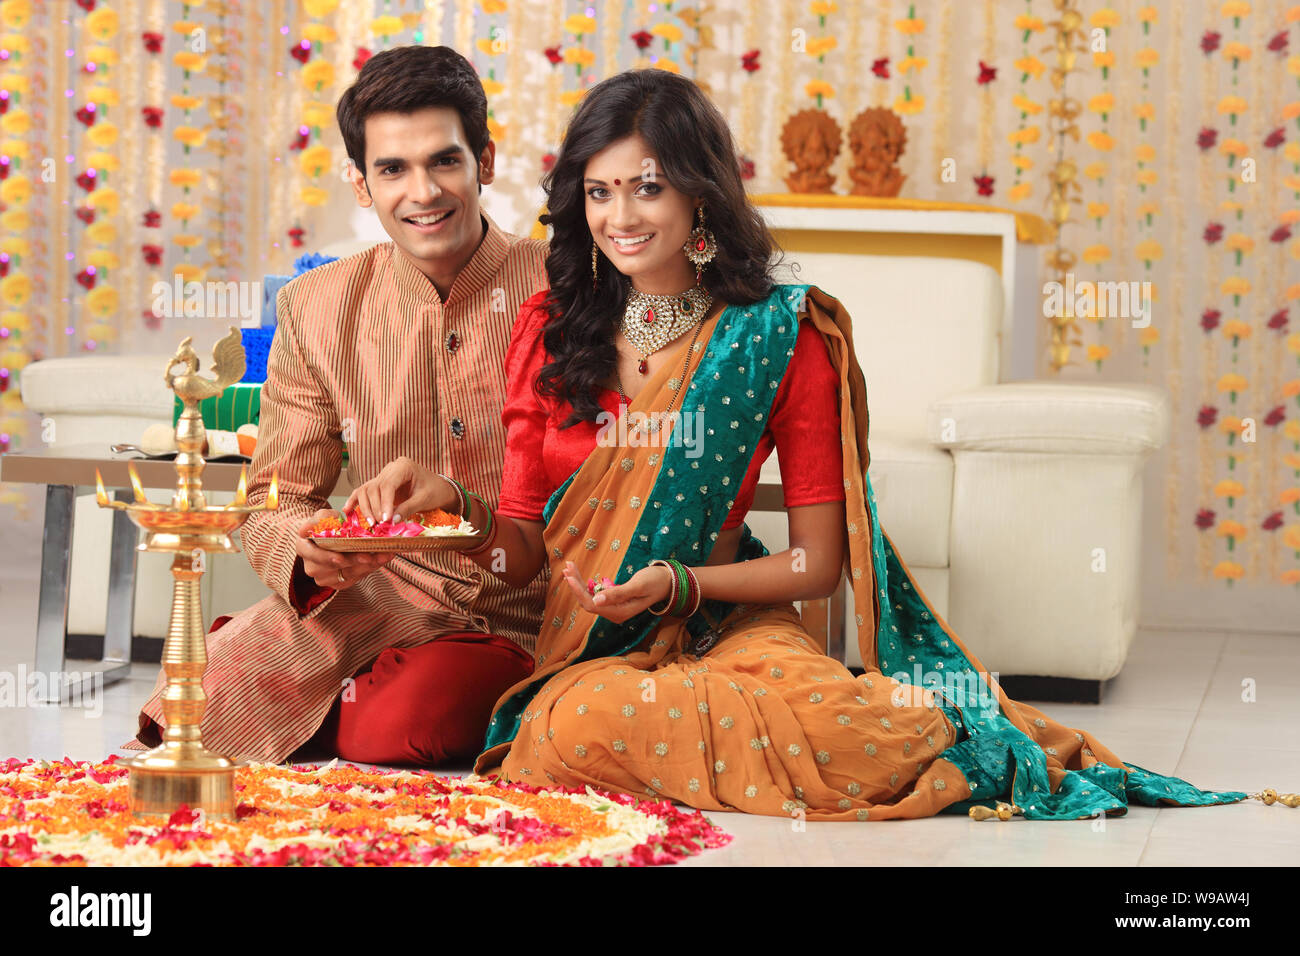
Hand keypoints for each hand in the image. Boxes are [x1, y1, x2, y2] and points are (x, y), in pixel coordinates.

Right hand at [294, 510, 393, 589]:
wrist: (330, 539)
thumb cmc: (326, 526)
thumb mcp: (323, 516)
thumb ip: (322, 517)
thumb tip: (325, 521)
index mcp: (303, 548)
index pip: (313, 554)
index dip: (326, 557)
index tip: (339, 558)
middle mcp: (311, 566)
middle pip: (335, 567)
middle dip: (355, 561)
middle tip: (371, 555)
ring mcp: (324, 577)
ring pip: (348, 573)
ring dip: (368, 565)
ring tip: (384, 555)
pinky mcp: (338, 583)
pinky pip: (356, 577)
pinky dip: (370, 568)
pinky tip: (382, 559)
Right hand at [343, 456, 457, 524]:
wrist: (440, 488)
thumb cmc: (435, 491)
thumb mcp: (424, 500)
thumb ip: (408, 509)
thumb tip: (392, 522)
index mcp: (403, 466)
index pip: (388, 484)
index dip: (384, 503)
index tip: (385, 519)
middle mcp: (390, 468)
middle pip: (374, 487)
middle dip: (374, 508)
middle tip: (378, 525)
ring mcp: (384, 475)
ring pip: (366, 489)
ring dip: (365, 507)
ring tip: (371, 523)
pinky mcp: (380, 484)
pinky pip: (364, 491)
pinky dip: (356, 501)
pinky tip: (347, 510)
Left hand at [559, 560, 673, 623]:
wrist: (667, 582)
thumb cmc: (655, 582)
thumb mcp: (637, 586)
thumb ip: (618, 594)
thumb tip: (597, 600)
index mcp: (619, 612)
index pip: (591, 604)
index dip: (578, 590)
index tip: (570, 575)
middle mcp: (614, 613)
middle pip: (587, 601)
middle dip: (576, 584)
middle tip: (567, 566)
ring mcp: (613, 607)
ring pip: (589, 597)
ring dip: (579, 582)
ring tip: (570, 566)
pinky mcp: (613, 600)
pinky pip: (595, 594)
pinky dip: (586, 583)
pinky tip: (579, 574)